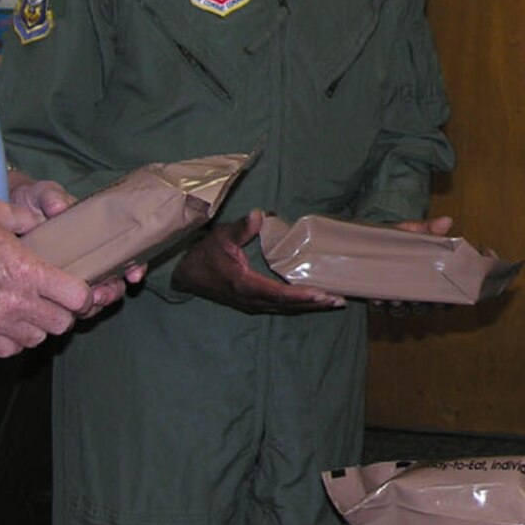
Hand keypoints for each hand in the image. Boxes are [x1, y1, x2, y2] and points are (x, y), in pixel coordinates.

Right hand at [0, 199, 98, 356]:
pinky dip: (14, 342)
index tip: (79, 289)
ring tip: (31, 312)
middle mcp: (15, 302)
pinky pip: (8, 350)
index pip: (77, 298)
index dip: (84, 295)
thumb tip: (44, 222)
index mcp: (27, 272)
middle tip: (55, 301)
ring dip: (39, 328)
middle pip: (61, 324)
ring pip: (36, 340)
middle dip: (64, 313)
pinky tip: (10, 325)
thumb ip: (28, 219)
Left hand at [6, 169, 144, 315]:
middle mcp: (90, 257)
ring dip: (95, 303)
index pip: (125, 253)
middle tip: (100, 295)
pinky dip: (71, 309)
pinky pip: (67, 302)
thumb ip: (52, 197)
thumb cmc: (32, 201)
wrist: (9, 210)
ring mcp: (72, 273)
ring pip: (93, 295)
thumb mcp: (44, 194)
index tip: (134, 275)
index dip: (135, 266)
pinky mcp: (53, 285)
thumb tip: (59, 207)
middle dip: (112, 291)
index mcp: (96, 235)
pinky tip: (64, 311)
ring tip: (86, 305)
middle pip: (113, 280)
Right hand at [172, 209, 346, 313]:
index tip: (322, 294)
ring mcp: (252, 304)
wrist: (186, 274)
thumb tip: (258, 215)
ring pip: (285, 309)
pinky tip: (313, 302)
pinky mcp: (253, 303)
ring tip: (333, 302)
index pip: (279, 293)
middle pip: (287, 306)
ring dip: (309, 307)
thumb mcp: (221, 237)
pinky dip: (298, 306)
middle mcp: (251, 299)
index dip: (301, 295)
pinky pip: (279, 307)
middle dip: (313, 304)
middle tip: (338, 301)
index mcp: (245, 285)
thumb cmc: (205, 254)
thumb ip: (241, 228)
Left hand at [370, 215, 454, 312]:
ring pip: (401, 310)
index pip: (443, 298)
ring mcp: (394, 295)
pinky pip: (378, 308)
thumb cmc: (397, 237)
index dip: (445, 303)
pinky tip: (377, 299)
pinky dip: (378, 305)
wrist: (370, 237)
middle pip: (422, 308)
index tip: (442, 300)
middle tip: (417, 299)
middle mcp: (412, 291)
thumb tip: (446, 221)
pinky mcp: (375, 296)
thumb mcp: (414, 231)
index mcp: (427, 278)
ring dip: (400, 307)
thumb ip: (429, 228)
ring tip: (396, 299)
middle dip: (420, 306)